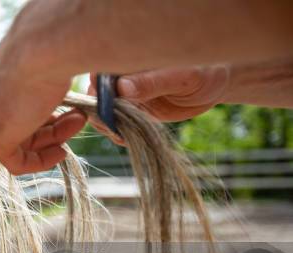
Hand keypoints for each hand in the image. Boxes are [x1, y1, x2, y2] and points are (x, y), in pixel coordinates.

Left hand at [0, 0, 86, 174]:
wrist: (41, 48)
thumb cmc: (47, 52)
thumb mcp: (44, 69)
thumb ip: (42, 86)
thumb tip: (54, 90)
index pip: (18, 110)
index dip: (46, 117)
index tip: (69, 115)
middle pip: (21, 128)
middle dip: (54, 129)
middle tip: (78, 120)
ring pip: (21, 144)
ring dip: (55, 138)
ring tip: (78, 122)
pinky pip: (16, 163)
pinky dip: (40, 162)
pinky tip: (61, 152)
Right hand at [88, 65, 230, 143]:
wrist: (213, 86)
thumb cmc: (203, 71)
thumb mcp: (181, 77)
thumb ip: (152, 82)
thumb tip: (122, 88)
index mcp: (130, 58)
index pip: (101, 72)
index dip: (97, 91)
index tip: (105, 109)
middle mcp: (122, 75)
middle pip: (95, 94)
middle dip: (99, 112)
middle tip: (113, 127)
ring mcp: (124, 93)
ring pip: (103, 110)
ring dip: (107, 125)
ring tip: (121, 135)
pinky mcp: (131, 109)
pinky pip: (116, 122)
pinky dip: (117, 133)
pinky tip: (126, 138)